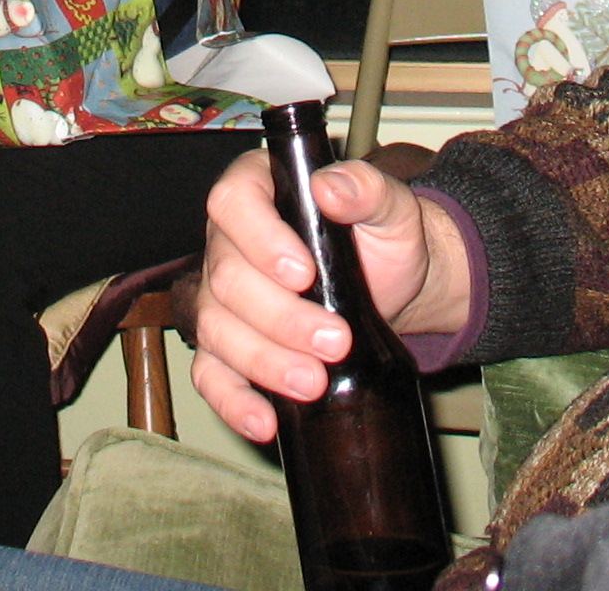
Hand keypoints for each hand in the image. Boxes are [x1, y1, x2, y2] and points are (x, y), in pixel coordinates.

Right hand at [185, 149, 466, 443]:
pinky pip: (211, 376)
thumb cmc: (384, 237)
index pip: (234, 203)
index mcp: (259, 190)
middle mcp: (228, 243)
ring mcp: (222, 299)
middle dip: (280, 318)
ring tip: (313, 382)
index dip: (261, 240)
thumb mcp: (390, 206)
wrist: (396, 287)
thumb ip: (366, 188)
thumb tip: (330, 188)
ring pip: (216, 330)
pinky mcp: (229, 349)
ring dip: (264, 362)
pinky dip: (233, 402)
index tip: (305, 273)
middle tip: (335, 341)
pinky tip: (266, 421)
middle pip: (226, 279)